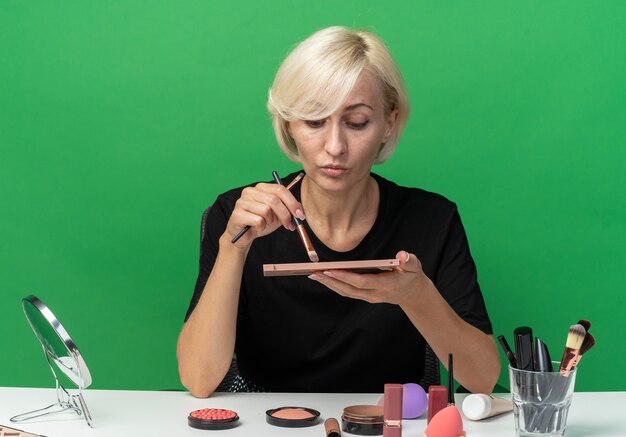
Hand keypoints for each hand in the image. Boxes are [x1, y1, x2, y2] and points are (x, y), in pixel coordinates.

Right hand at [226, 183, 305, 247]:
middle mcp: (250, 191)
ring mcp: (242, 202)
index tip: (300, 214)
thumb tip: (299, 209)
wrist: (244, 236)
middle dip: (285, 214)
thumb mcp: (277, 214)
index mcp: (261, 188)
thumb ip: (287, 209)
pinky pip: (258, 220)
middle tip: (289, 225)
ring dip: (269, 221)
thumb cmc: (261, 222)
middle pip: (274, 200)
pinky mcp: (237, 214)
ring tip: (265, 224)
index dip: (292, 202)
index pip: (280, 189)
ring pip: (266, 210)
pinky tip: (256, 228)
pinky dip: (261, 227)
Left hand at [308, 251, 431, 305]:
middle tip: (315, 272)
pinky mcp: (365, 296)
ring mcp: (369, 297)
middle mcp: (375, 293)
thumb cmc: (411, 276)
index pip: (362, 282)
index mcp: (385, 285)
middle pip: (349, 289)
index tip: (331, 269)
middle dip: (331, 281)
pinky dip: (334, 285)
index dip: (346, 277)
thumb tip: (402, 255)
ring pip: (346, 292)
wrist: (413, 294)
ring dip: (329, 284)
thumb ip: (409, 260)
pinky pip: (347, 292)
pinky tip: (324, 278)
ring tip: (314, 274)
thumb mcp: (414, 266)